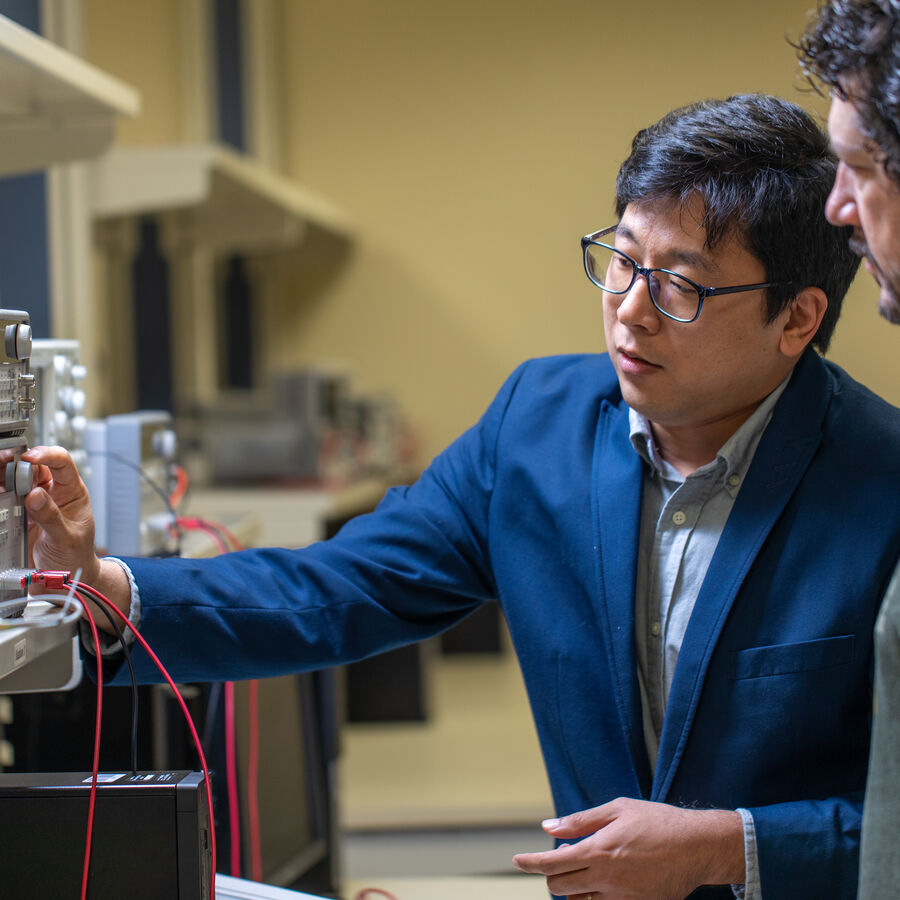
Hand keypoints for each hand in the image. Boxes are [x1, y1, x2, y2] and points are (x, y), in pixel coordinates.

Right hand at [21, 445, 129, 625]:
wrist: (64, 578)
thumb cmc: (75, 555)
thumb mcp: (67, 538)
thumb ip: (52, 517)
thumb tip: (36, 496)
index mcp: (72, 492)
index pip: (62, 463)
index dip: (47, 455)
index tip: (30, 457)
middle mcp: (52, 493)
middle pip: (34, 467)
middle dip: (18, 463)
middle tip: (4, 465)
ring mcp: (34, 503)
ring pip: (16, 481)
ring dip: (5, 476)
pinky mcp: (18, 514)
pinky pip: (6, 499)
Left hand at [512, 797, 744, 898]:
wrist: (697, 846)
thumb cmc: (657, 821)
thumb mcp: (616, 809)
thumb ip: (580, 821)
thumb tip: (548, 826)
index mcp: (598, 851)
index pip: (551, 864)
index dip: (529, 863)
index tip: (516, 860)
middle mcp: (606, 880)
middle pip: (560, 888)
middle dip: (551, 875)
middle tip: (562, 857)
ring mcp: (622, 898)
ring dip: (572, 888)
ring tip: (582, 868)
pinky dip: (593, 898)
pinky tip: (600, 881)